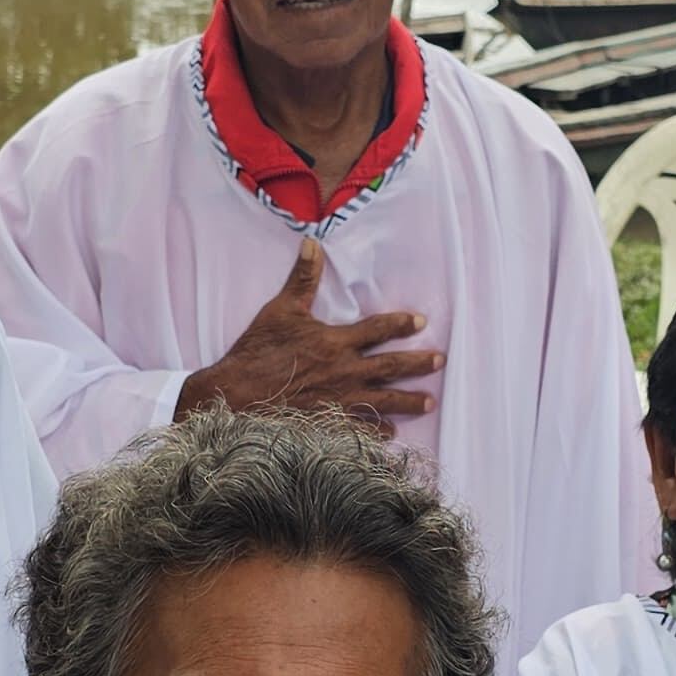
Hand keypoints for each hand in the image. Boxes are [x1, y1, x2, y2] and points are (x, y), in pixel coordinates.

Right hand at [171, 242, 442, 429]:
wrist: (234, 396)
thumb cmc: (256, 352)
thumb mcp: (280, 310)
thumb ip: (302, 278)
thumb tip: (312, 242)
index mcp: (335, 341)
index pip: (378, 329)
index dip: (402, 324)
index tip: (421, 322)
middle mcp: (344, 372)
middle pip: (392, 367)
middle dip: (418, 364)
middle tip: (440, 361)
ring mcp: (339, 401)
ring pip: (384, 402)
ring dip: (409, 402)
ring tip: (429, 404)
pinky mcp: (329, 424)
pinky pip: (362, 430)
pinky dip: (379, 432)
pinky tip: (392, 433)